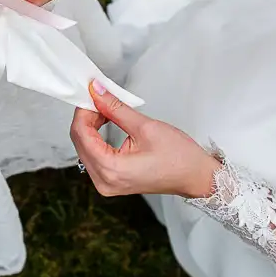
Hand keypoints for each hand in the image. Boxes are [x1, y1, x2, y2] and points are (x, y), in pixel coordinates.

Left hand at [71, 80, 221, 198]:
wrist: (196, 176)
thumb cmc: (179, 157)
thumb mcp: (145, 126)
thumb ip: (115, 108)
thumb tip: (96, 92)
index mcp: (112, 170)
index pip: (81, 134)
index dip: (84, 110)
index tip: (91, 93)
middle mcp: (104, 181)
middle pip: (79, 141)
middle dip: (86, 116)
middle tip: (100, 97)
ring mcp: (107, 184)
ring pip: (85, 148)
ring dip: (91, 126)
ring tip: (106, 108)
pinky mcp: (111, 181)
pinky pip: (94, 156)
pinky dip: (96, 137)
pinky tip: (106, 122)